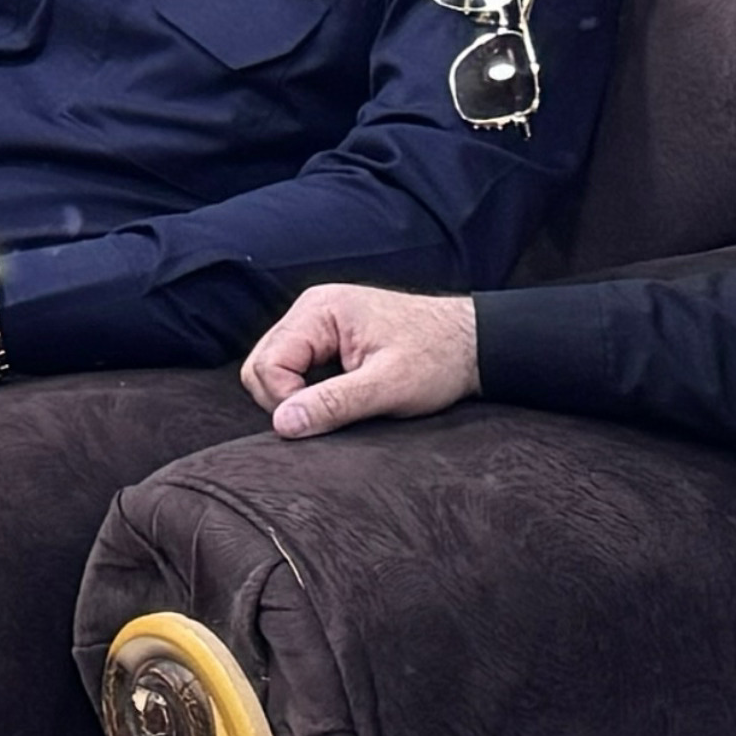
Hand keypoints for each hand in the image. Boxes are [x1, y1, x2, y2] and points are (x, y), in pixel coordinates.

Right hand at [243, 285, 479, 436]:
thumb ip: (334, 404)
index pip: (266, 364)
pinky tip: (340, 399)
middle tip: (329, 418)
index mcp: (320, 310)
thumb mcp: (388, 387)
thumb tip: (283, 425)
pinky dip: (308, 392)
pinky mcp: (328, 340)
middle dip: (283, 400)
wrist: (474, 344)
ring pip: (274, 370)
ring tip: (339, 407)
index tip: (320, 422)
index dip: (284, 401)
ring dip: (296, 397)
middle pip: (260, 366)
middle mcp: (312, 310)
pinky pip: (295, 370)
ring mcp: (318, 324)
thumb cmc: (438, 357)